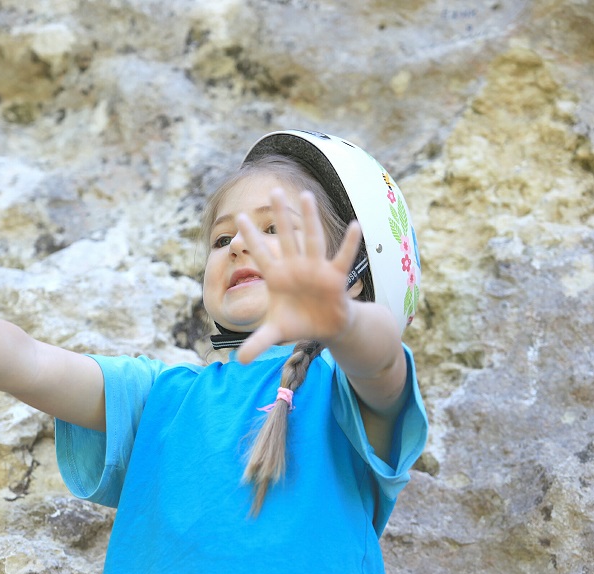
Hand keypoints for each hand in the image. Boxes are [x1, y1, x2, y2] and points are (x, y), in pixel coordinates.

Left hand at [235, 188, 362, 363]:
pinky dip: (349, 243)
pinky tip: (355, 225)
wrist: (325, 328)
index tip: (238, 218)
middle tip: (272, 192)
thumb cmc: (298, 323)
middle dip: (280, 216)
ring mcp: (316, 269)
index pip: (261, 254)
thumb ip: (257, 343)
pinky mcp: (335, 278)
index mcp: (277, 277)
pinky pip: (342, 258)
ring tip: (307, 196)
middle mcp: (296, 267)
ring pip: (312, 240)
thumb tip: (238, 361)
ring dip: (310, 220)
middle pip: (286, 238)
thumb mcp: (276, 333)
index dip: (251, 238)